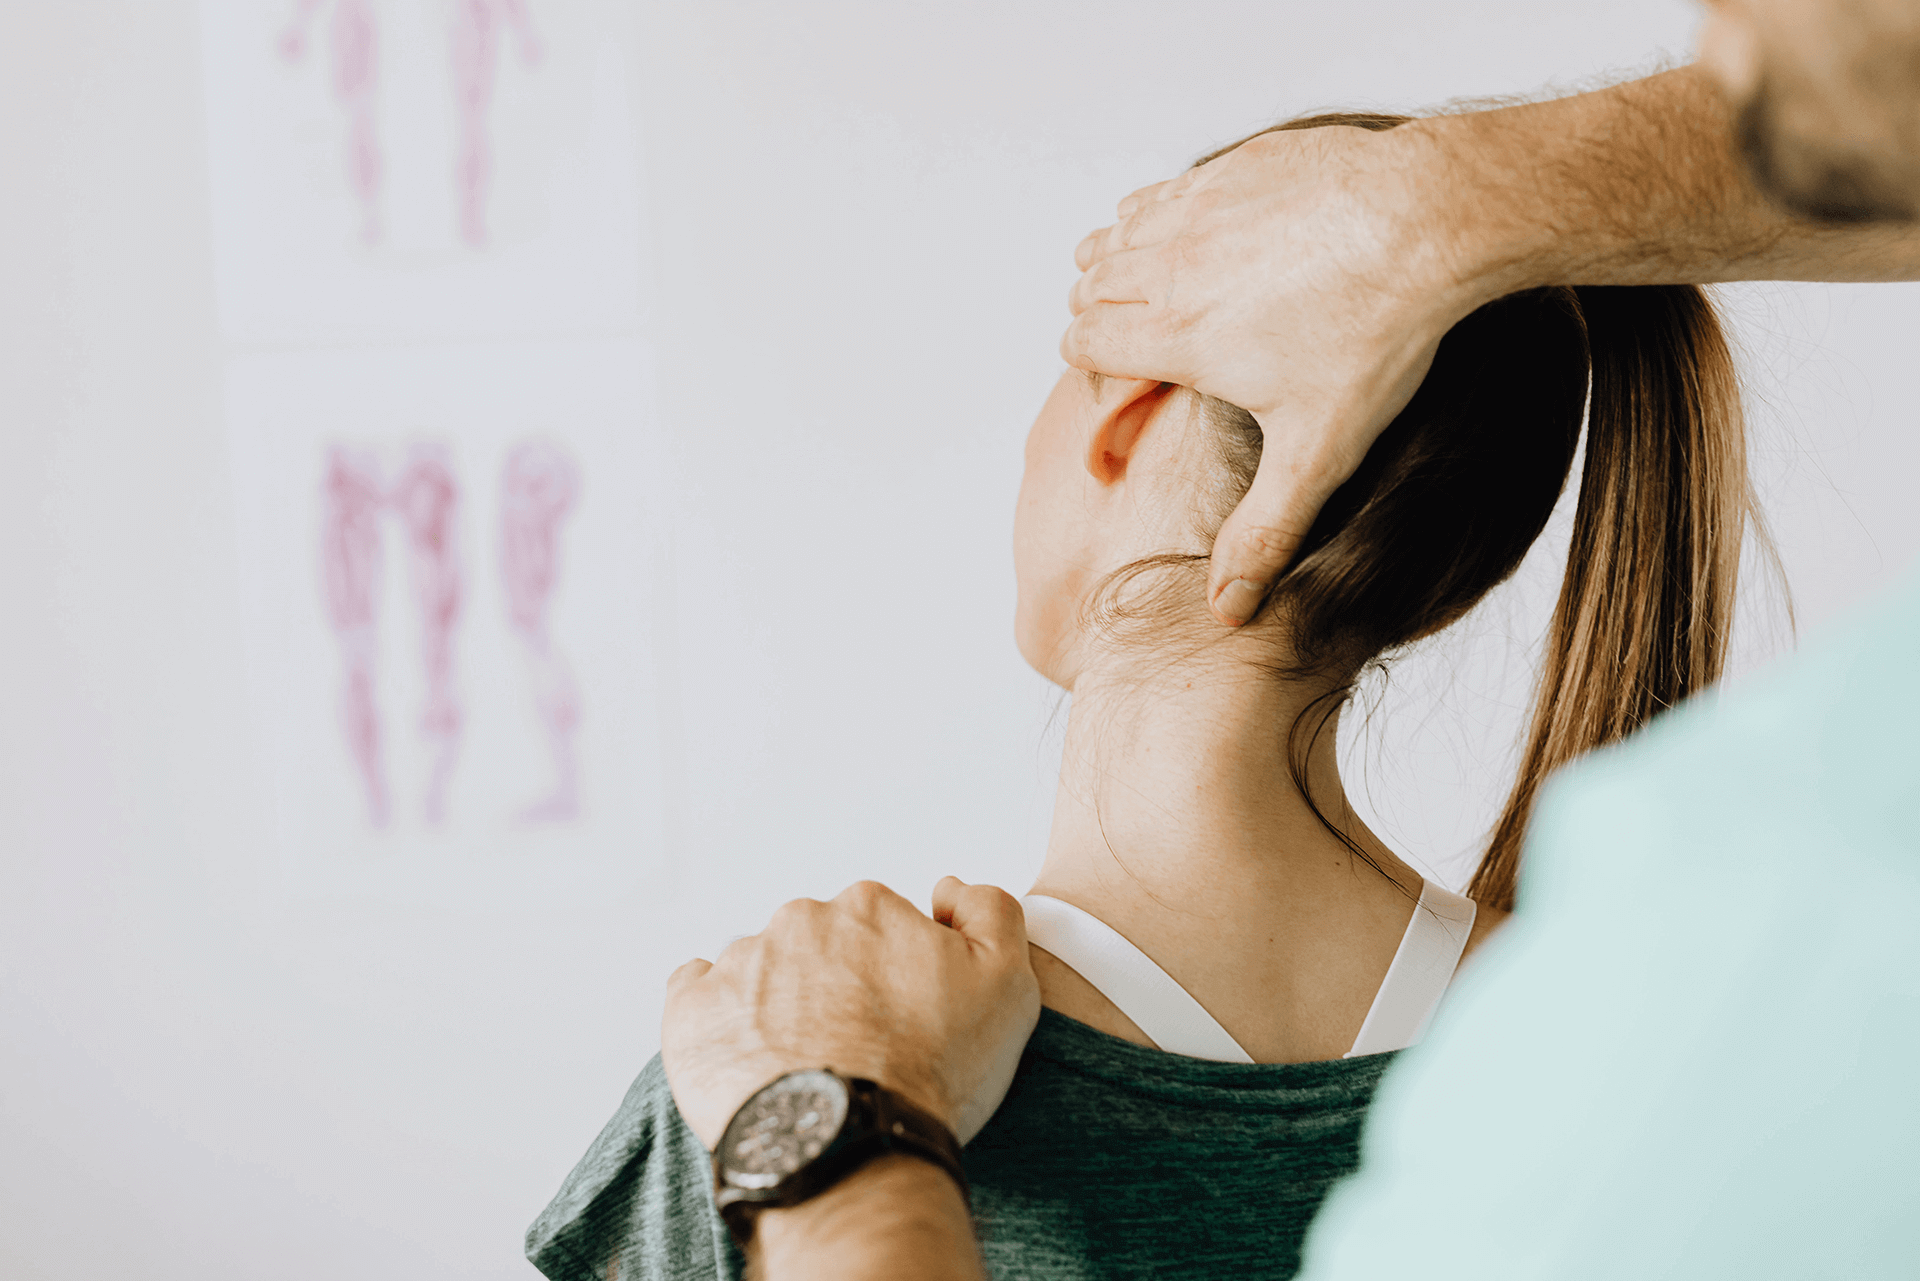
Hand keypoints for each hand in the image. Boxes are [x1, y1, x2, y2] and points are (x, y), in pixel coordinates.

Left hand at [661, 877, 1039, 1147]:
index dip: (894, 975)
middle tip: (856, 1048)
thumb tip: (948, 890)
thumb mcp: (1008, 985)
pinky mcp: (692, 1011)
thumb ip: (990, 912)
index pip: (879, 927)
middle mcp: (799, 921)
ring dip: (779, 1005)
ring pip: (762, 972)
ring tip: (805, 1066)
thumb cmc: (929, 1074)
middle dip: (834, 985)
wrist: (850, 1149)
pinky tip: (747, 1053)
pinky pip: (697, 994)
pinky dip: (719, 1017)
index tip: (902, 1019)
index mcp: (868, 907)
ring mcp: (740, 964)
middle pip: (818, 945)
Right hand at [1061, 122, 1479, 623]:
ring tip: (1164, 290)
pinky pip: (1167, 189)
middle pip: (1089, 284)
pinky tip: (1207, 237)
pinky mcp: (1236, 167)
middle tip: (1144, 339)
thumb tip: (1226, 609)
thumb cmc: (1377, 336)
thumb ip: (1265, 531)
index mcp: (1177, 335)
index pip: (1083, 342)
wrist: (1432, 221)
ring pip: (1116, 231)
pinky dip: (1166, 213)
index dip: (1091, 363)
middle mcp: (1171, 266)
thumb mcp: (1320, 452)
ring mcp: (1200, 209)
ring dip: (1123, 260)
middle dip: (1100, 312)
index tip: (1123, 379)